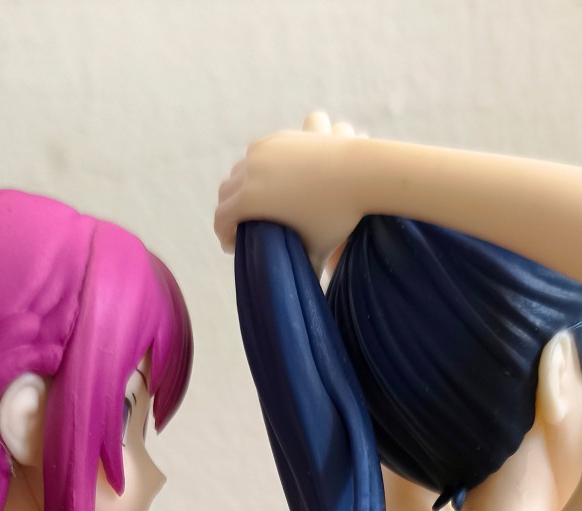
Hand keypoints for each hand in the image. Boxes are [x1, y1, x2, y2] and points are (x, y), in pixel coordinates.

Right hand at [215, 109, 367, 272]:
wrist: (360, 171)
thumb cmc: (337, 216)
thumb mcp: (316, 250)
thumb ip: (304, 273)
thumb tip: (301, 300)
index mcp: (250, 199)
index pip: (221, 219)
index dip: (224, 236)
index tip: (233, 246)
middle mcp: (250, 170)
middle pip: (226, 193)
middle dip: (230, 212)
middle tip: (241, 227)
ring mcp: (262, 150)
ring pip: (239, 171)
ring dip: (242, 188)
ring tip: (255, 203)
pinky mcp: (277, 138)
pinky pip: (256, 155)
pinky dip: (257, 170)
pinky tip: (270, 182)